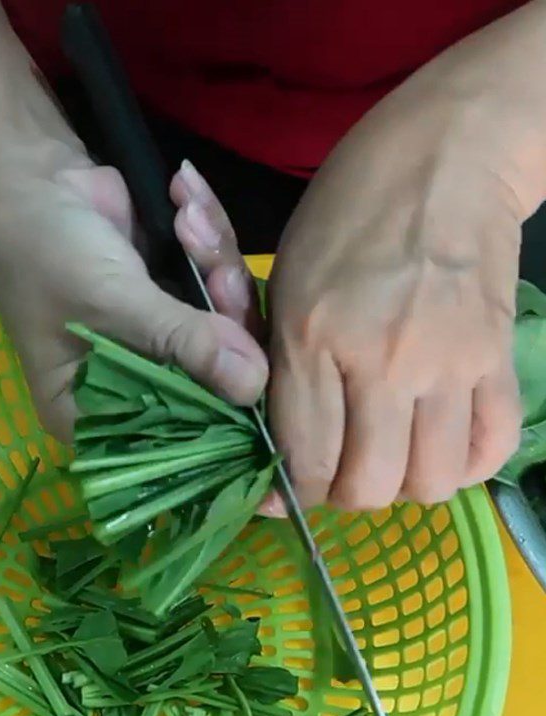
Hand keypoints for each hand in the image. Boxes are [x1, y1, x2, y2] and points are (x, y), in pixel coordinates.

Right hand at [0, 153, 266, 439]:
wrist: (25, 174)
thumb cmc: (47, 251)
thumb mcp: (110, 301)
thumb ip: (184, 342)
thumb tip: (254, 384)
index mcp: (93, 410)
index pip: (170, 438)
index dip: (221, 412)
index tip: (256, 375)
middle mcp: (129, 385)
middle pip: (210, 380)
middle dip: (225, 318)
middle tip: (217, 274)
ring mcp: (156, 338)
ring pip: (225, 324)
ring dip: (215, 262)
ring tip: (188, 221)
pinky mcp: (173, 293)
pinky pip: (215, 276)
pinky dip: (209, 236)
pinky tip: (184, 199)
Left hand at [268, 66, 526, 509]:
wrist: (445, 157)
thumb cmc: (345, 214)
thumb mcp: (287, 283)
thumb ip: (282, 368)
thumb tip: (286, 447)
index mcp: (313, 337)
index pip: (305, 458)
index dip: (293, 492)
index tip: (289, 492)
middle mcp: (382, 362)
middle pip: (367, 487)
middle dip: (343, 495)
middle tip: (336, 472)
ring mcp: (449, 363)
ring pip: (429, 483)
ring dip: (401, 486)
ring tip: (385, 457)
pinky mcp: (498, 358)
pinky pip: (490, 449)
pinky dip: (462, 467)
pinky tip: (437, 446)